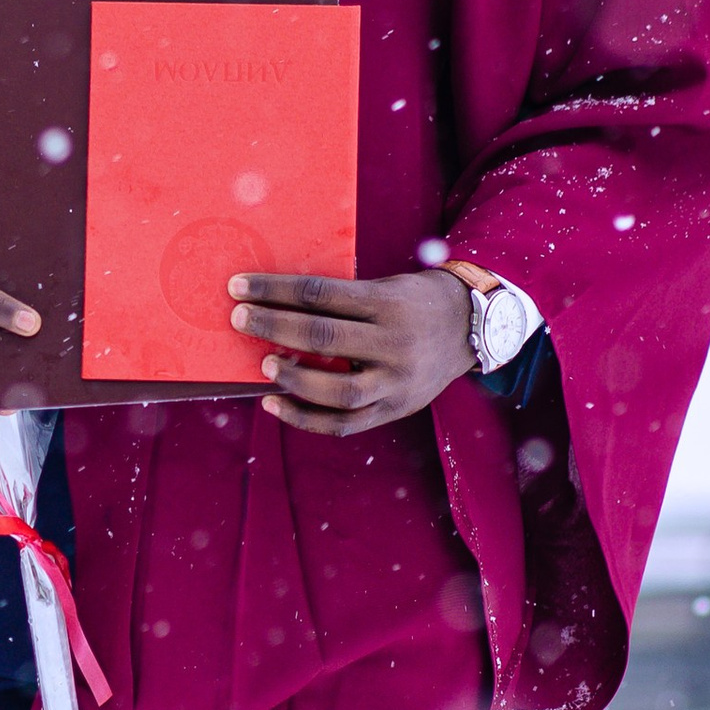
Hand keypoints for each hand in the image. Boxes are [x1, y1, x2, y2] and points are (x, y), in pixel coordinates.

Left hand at [227, 268, 473, 437]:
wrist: (470, 327)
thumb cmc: (414, 302)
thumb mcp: (386, 287)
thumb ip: (341, 300)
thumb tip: (275, 305)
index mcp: (389, 304)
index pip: (321, 294)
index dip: (275, 290)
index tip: (240, 286)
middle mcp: (395, 343)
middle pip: (324, 338)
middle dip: (274, 327)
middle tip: (239, 318)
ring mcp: (397, 382)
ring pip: (337, 391)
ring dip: (293, 380)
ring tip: (264, 364)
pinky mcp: (395, 409)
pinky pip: (344, 423)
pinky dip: (304, 418)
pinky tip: (274, 403)